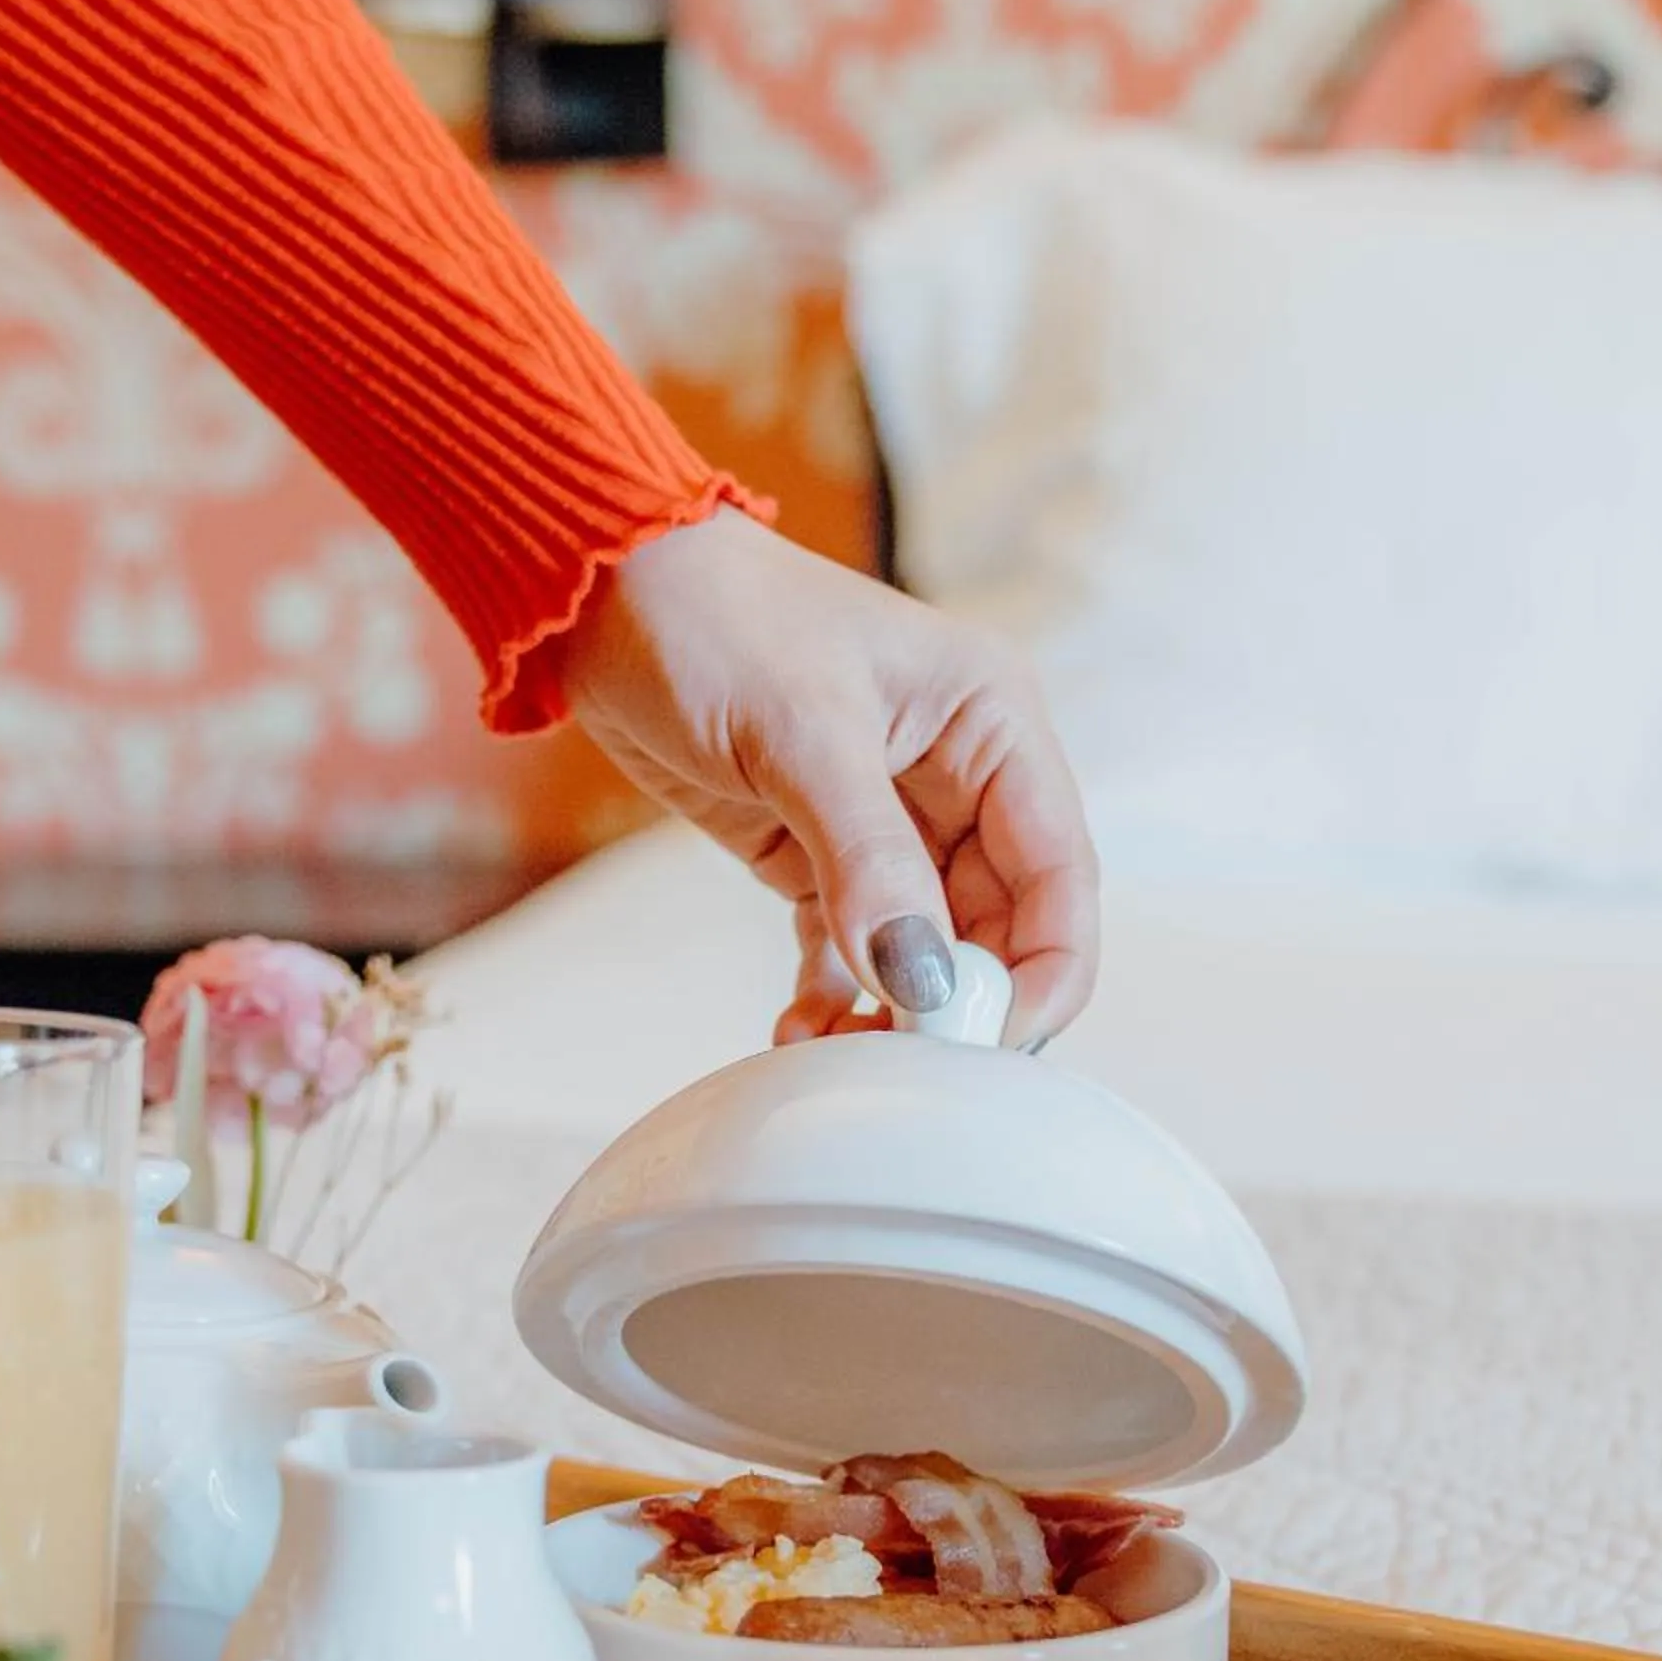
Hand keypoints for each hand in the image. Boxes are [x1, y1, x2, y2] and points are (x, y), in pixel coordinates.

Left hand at [560, 511, 1098, 1047]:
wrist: (601, 595)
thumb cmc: (714, 620)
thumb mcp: (801, 734)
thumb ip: (868, 860)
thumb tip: (921, 983)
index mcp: (993, 723)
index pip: (1059, 871)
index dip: (1045, 967)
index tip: (994, 1041)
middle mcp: (961, 775)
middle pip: (1000, 925)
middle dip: (955, 1001)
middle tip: (899, 1065)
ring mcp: (892, 820)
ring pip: (925, 948)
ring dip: (888, 1012)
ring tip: (831, 1055)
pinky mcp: (821, 853)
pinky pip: (852, 947)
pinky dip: (832, 997)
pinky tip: (793, 1033)